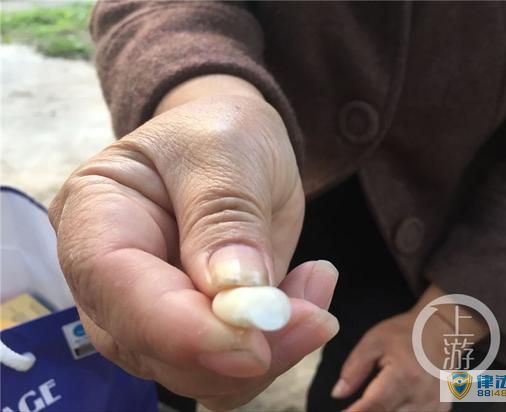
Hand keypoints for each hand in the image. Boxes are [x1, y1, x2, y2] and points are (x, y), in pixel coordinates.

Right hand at [49, 77, 338, 408]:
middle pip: (148, 346)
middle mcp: (109, 276)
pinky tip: (306, 298)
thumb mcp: (226, 150)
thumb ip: (226, 217)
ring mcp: (147, 310)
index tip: (251, 344)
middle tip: (314, 316)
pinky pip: (227, 369)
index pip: (112, 283)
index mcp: (95, 214)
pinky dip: (275, 349)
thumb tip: (236, 294)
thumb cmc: (219, 133)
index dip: (177, 328)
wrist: (235, 146)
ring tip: (316, 287)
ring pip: (192, 372)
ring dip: (266, 351)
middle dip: (234, 349)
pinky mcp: (192, 329)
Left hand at [332, 285, 486, 411]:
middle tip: (352, 407)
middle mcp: (422, 397)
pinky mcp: (440, 411)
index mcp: (404, 377)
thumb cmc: (405, 334)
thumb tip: (338, 393)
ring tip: (368, 404)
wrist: (441, 331)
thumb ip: (354, 368)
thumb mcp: (373, 342)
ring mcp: (435, 407)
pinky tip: (389, 405)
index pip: (374, 406)